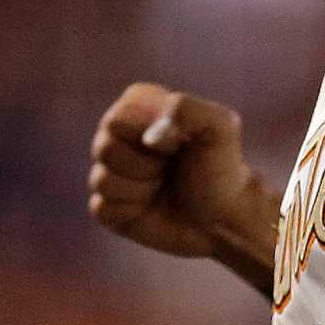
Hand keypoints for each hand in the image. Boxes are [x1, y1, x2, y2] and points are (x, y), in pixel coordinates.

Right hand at [88, 83, 277, 287]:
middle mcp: (119, 135)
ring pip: (101, 180)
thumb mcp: (220, 127)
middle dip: (145, 165)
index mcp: (139, 107)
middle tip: (170, 167)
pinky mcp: (108, 205)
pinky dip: (130, 212)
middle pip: (104, 148)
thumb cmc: (221, 168)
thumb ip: (187, 108)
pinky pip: (101, 208)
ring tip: (163, 186)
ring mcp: (111, 170)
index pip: (118, 118)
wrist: (223, 217)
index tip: (179, 144)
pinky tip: (151, 207)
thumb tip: (150, 134)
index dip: (147, 136)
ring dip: (141, 188)